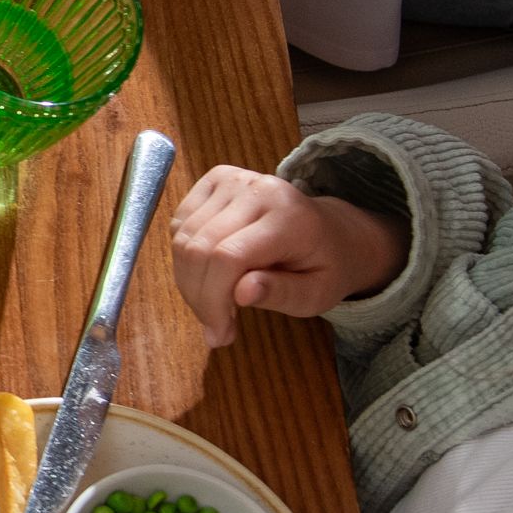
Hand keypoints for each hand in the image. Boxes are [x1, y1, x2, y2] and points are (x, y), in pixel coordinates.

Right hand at [171, 164, 403, 345]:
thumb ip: (282, 293)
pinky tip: (207, 274)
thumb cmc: (326, 267)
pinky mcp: (215, 179)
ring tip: (212, 304)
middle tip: (214, 326)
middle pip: (199, 248)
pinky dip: (184, 257)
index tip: (218, 333)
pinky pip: (180, 224)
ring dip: (188, 280)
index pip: (228, 257)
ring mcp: (233, 179)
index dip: (212, 299)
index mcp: (289, 217)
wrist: (333, 231)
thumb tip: (240, 294)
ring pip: (183, 238)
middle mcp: (257, 189)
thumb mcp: (317, 294)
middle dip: (198, 296)